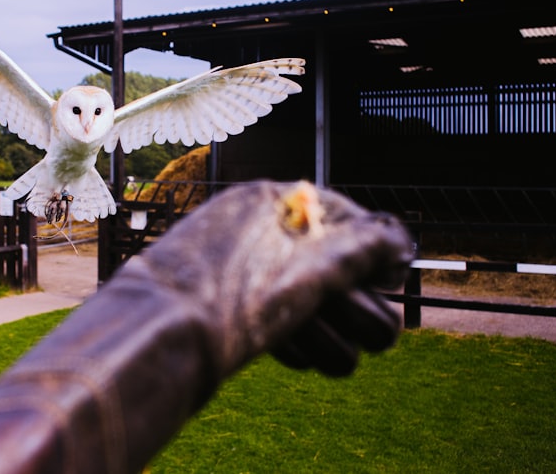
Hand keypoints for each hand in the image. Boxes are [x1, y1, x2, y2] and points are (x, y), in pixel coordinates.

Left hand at [131, 181, 412, 377]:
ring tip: (315, 347)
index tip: (380, 282)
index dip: (372, 255)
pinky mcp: (229, 311)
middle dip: (354, 302)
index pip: (348, 220)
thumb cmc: (236, 292)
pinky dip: (297, 339)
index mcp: (272, 201)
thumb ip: (366, 248)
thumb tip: (401, 243)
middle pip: (331, 265)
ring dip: (330, 331)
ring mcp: (240, 270)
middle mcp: (256, 230)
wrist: (155, 336)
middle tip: (355, 324)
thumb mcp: (315, 267)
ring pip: (309, 301)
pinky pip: (281, 323)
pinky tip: (293, 354)